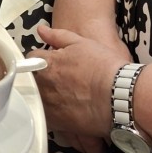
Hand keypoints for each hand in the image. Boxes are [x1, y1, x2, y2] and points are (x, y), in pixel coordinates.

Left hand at [28, 24, 130, 152]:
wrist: (120, 96)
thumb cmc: (104, 67)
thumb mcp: (81, 43)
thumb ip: (58, 36)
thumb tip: (41, 29)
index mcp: (45, 63)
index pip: (31, 58)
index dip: (42, 60)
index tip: (51, 64)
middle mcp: (42, 84)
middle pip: (31, 79)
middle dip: (40, 78)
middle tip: (58, 80)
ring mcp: (47, 104)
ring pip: (36, 99)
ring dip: (44, 96)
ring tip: (63, 96)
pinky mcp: (56, 122)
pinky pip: (46, 118)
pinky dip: (52, 114)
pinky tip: (64, 111)